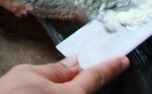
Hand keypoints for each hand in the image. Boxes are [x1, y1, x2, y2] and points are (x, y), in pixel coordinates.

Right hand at [0, 56, 128, 93]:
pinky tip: (34, 92)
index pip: (96, 76)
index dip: (110, 67)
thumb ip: (54, 70)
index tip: (123, 60)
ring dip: (61, 89)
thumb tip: (73, 64)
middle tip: (65, 71)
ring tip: (33, 87)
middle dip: (77, 81)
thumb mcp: (28, 74)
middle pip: (83, 92)